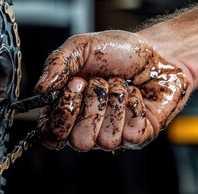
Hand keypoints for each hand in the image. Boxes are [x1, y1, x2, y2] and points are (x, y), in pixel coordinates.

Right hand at [35, 30, 192, 150]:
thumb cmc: (119, 52)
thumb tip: (41, 88)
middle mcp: (89, 127)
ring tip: (121, 85)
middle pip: (79, 142)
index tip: (76, 85)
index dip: (63, 115)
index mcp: (69, 110)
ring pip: (107, 139)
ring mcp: (114, 134)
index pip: (52, 136)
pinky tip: (136, 95)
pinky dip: (134, 108)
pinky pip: (130, 135)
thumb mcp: (82, 46)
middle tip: (100, 83)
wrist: (156, 51)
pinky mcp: (138, 136)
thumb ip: (57, 63)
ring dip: (115, 103)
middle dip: (93, 107)